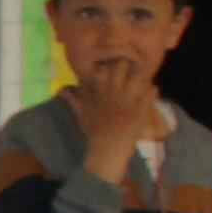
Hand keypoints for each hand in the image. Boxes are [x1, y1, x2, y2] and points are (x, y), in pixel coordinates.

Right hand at [68, 56, 153, 178]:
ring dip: (141, 77)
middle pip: (123, 65)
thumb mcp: (80, 112)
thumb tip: (59, 90)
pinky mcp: (141, 106)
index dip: (110, 67)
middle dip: (128, 67)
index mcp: (98, 89)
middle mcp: (113, 89)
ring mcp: (128, 97)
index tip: (113, 71)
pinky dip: (151, 90)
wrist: (107, 147)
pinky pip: (151, 91)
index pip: (104, 67)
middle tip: (130, 73)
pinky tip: (150, 93)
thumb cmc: (93, 129)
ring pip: (139, 75)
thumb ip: (72, 98)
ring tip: (141, 82)